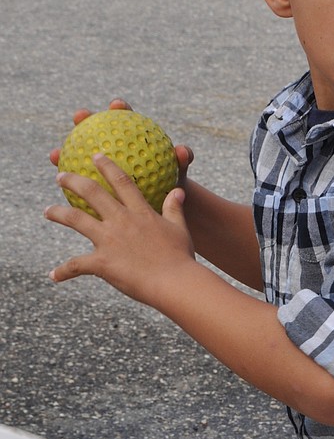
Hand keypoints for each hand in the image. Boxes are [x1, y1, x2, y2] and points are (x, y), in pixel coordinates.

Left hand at [45, 152, 196, 309]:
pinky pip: (76, 265)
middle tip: (61, 175)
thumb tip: (179, 190)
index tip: (96, 156)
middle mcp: (121, 221)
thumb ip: (175, 209)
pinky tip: (54, 275)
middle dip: (73, 181)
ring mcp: (109, 240)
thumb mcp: (180, 229)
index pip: (122, 182)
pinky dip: (63, 271)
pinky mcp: (102, 263)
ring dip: (58, 213)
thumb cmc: (181, 258)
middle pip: (92, 193)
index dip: (107, 166)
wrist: (174, 282)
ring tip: (47, 211)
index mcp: (141, 213)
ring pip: (76, 219)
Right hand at [49, 98, 193, 182]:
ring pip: (81, 154)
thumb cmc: (171, 184)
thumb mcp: (178, 174)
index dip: (121, 110)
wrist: (163, 204)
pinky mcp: (95, 182)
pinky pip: (81, 181)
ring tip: (54, 154)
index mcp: (134, 140)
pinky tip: (59, 185)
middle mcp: (114, 147)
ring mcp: (102, 164)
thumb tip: (183, 151)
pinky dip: (71, 182)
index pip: (127, 119)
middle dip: (84, 120)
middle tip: (79, 117)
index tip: (117, 106)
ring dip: (66, 151)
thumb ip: (181, 161)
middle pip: (97, 129)